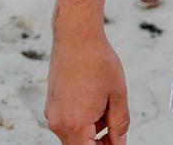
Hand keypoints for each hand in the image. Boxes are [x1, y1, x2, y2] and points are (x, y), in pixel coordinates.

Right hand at [45, 29, 129, 143]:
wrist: (76, 38)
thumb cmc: (96, 60)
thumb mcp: (118, 95)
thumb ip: (120, 124)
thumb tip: (120, 141)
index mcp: (75, 123)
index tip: (116, 144)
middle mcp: (59, 123)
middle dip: (99, 144)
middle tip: (117, 135)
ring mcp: (52, 114)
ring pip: (74, 137)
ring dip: (91, 134)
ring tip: (109, 114)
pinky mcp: (52, 106)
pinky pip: (68, 124)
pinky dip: (82, 123)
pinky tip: (97, 107)